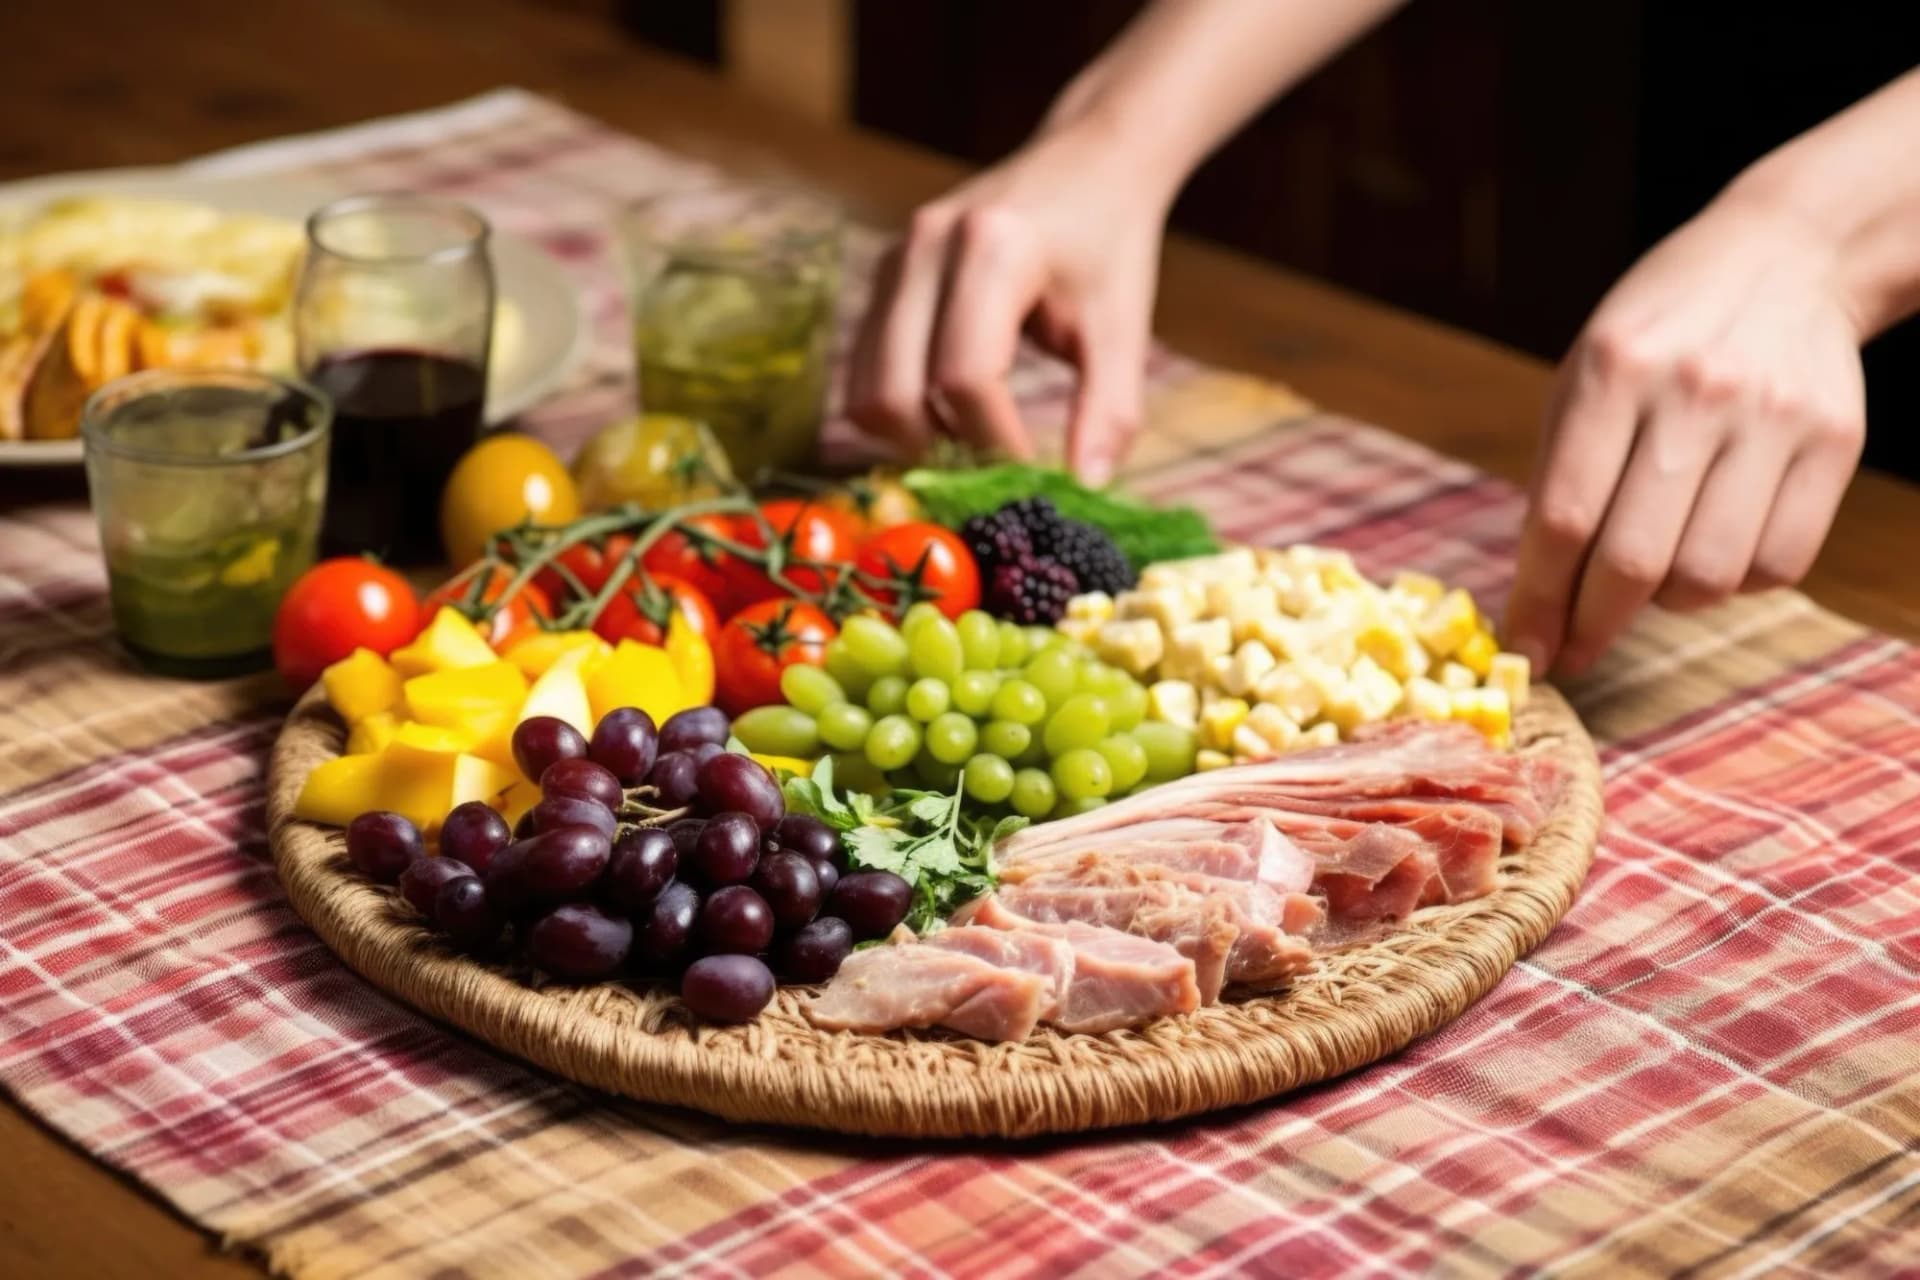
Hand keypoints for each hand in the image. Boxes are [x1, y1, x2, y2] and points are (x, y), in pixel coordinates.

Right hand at [845, 122, 1172, 482]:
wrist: (1088, 164)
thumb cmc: (1109, 245)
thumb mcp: (1123, 327)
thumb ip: (1109, 410)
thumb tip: (1085, 488)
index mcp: (993, 247)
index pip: (966, 375)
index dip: (992, 441)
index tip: (1029, 475)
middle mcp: (927, 246)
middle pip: (896, 391)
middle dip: (940, 449)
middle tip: (991, 475)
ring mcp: (895, 258)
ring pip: (866, 387)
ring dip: (912, 436)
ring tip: (971, 449)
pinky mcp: (883, 275)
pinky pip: (865, 368)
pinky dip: (899, 410)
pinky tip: (951, 418)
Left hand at [1505, 198, 1866, 674]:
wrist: (1784, 257)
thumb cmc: (1659, 333)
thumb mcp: (1584, 376)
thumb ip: (1560, 477)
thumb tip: (1537, 598)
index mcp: (1613, 371)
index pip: (1565, 518)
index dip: (1539, 603)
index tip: (1527, 653)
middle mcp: (1694, 393)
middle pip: (1634, 560)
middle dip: (1593, 626)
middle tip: (1574, 651)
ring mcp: (1771, 418)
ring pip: (1710, 576)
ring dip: (1667, 604)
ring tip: (1652, 579)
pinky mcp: (1834, 443)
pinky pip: (1780, 564)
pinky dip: (1736, 584)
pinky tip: (1713, 552)